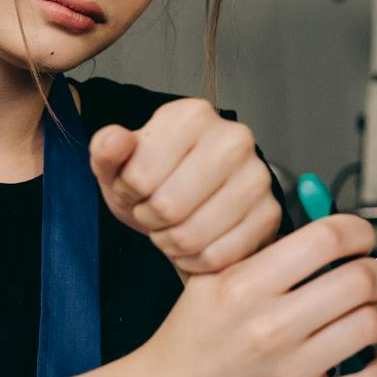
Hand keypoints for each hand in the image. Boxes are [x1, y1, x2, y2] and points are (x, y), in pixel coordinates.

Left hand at [90, 100, 282, 274]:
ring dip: (170, 242)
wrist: (191, 205)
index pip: (140, 174)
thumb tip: (115, 140)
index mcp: (192, 115)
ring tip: (171, 227)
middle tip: (153, 213)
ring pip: (192, 235)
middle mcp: (234, 138)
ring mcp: (258, 176)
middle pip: (168, 205)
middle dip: (150, 219)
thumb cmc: (155, 181)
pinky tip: (193, 245)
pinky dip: (195, 260)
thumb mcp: (118, 165)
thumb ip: (107, 150)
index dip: (128, 192)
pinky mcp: (269, 214)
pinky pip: (217, 256)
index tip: (135, 189)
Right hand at [139, 215, 376, 376]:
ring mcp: (290, 370)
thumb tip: (316, 238)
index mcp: (245, 286)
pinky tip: (375, 359)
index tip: (362, 238)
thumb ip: (260, 257)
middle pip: (360, 280)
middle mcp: (270, 326)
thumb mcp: (209, 283)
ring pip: (371, 325)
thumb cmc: (185, 349)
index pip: (325, 239)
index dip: (357, 232)